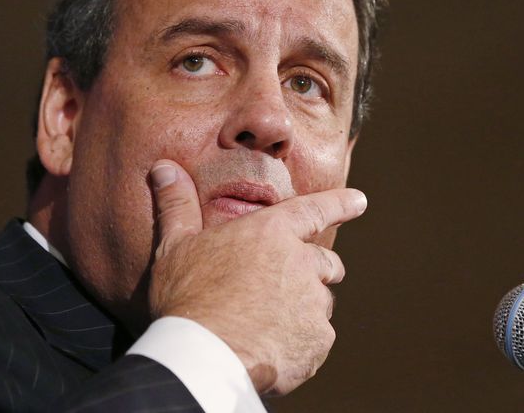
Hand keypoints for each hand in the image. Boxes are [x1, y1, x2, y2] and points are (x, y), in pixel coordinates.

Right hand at [147, 159, 366, 394]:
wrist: (204, 355)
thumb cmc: (187, 296)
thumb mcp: (174, 245)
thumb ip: (176, 205)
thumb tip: (164, 168)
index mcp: (270, 232)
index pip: (315, 209)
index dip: (339, 204)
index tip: (360, 201)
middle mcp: (300, 261)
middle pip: (325, 261)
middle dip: (314, 269)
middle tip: (286, 286)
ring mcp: (312, 301)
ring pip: (320, 301)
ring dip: (304, 307)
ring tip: (268, 322)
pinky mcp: (318, 339)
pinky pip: (317, 337)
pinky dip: (300, 340)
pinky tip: (271, 346)